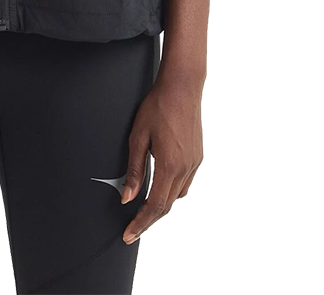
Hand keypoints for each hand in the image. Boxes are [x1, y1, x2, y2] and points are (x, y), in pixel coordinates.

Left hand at [120, 67, 203, 243]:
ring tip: (143, 212)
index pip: (154, 206)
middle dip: (148, 220)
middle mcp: (185, 168)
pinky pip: (184, 184)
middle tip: (132, 229)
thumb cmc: (158, 106)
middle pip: (165, 205)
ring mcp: (194, 163)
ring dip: (160, 207)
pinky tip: (160, 189)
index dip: (140, 223)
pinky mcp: (197, 157)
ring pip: (176, 197)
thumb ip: (133, 170)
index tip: (128, 235)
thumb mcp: (138, 137)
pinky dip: (171, 192)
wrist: (182, 87)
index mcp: (169, 165)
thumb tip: (127, 196)